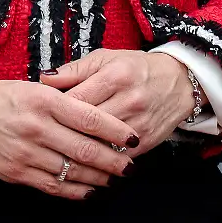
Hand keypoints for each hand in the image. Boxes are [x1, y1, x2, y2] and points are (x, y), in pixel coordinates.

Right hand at [0, 79, 139, 198]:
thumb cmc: (0, 98)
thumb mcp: (34, 88)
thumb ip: (65, 99)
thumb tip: (99, 113)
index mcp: (45, 101)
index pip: (90, 118)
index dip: (116, 131)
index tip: (133, 138)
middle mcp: (37, 127)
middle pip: (85, 149)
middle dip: (114, 160)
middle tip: (131, 165)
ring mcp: (26, 153)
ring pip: (72, 170)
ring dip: (98, 177)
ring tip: (115, 178)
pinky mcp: (16, 173)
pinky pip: (53, 186)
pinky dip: (75, 191)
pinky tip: (90, 191)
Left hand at [41, 50, 195, 155]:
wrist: (180, 82)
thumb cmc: (136, 68)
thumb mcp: (106, 59)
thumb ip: (74, 70)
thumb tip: (43, 80)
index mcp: (115, 75)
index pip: (76, 100)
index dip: (54, 111)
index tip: (41, 117)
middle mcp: (129, 99)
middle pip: (86, 126)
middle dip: (62, 134)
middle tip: (45, 139)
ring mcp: (139, 123)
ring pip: (100, 145)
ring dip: (79, 152)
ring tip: (59, 154)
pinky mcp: (147, 141)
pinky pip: (116, 157)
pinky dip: (99, 161)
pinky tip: (84, 163)